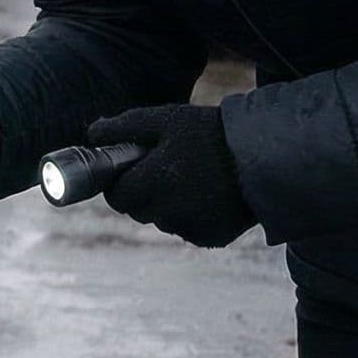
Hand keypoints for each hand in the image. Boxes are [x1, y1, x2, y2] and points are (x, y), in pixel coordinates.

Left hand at [85, 103, 256, 247]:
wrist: (266, 156)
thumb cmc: (211, 133)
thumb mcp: (168, 119)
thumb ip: (125, 127)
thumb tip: (91, 134)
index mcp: (154, 180)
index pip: (117, 196)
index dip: (121, 183)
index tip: (132, 171)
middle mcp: (169, 211)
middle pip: (137, 211)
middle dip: (142, 194)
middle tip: (163, 171)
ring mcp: (190, 228)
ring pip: (162, 221)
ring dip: (166, 206)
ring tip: (191, 179)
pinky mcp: (210, 238)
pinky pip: (186, 230)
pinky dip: (190, 217)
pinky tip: (207, 196)